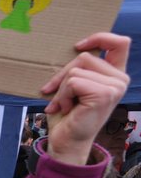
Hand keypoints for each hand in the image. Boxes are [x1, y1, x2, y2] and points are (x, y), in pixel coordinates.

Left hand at [40, 33, 128, 165]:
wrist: (67, 140)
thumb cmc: (68, 114)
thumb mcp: (74, 86)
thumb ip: (81, 68)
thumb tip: (73, 47)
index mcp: (115, 74)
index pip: (119, 43)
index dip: (99, 37)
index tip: (78, 46)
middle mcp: (120, 79)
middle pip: (85, 57)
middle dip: (63, 75)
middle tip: (56, 94)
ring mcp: (115, 87)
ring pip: (75, 70)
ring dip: (61, 89)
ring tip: (65, 104)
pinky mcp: (104, 94)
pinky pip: (72, 82)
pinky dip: (62, 95)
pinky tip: (67, 108)